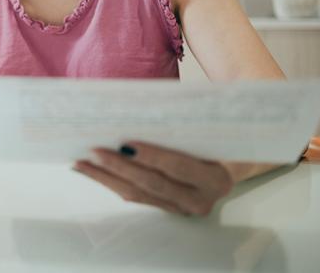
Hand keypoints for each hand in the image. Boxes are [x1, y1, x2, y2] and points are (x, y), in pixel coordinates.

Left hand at [74, 141, 233, 215]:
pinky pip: (136, 196)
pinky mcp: (168, 208)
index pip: (178, 167)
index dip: (152, 156)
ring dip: (106, 178)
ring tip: (81, 162)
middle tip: (93, 150)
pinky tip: (91, 171)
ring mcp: (183, 208)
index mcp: (216, 178)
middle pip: (152, 183)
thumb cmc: (218, 135)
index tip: (125, 143)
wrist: (237, 159)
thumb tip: (139, 110)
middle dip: (120, 167)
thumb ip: (183, 125)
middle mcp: (200, 199)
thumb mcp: (209, 127)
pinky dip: (111, 183)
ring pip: (138, 193)